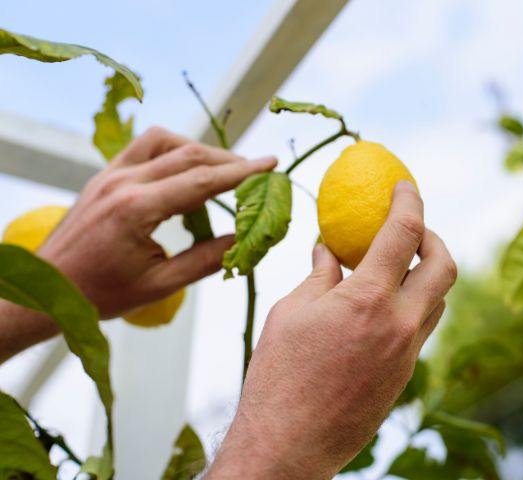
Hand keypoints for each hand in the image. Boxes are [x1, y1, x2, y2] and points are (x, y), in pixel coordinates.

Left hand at [0, 127, 275, 360]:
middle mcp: (123, 182)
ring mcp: (109, 174)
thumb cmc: (100, 294)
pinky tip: (184, 168)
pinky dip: (172, 150)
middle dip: (228, 160)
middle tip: (257, 171)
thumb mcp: (159, 285)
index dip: (242, 171)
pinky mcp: (103, 175)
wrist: (48, 289)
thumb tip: (243, 240)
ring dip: (198, 150)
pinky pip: (143, 146)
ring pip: (164, 141)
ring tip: (222, 170)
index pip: (201, 180)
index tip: (271, 164)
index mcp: (136, 209)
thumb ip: (205, 260)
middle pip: (188, 154)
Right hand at [209, 181, 456, 478]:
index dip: (409, 201)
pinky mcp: (405, 376)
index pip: (404, 233)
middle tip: (411, 231)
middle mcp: (400, 325)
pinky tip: (380, 307)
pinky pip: (421, 329)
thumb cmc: (279, 376)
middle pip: (445, 266)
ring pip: (438, 300)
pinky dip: (411, 306)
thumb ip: (320, 275)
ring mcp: (407, 354)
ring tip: (393, 268)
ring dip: (426, 275)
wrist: (290, 444)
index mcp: (368, 300)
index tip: (404, 185)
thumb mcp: (291, 312)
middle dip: (434, 237)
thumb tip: (330, 249)